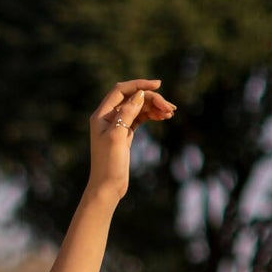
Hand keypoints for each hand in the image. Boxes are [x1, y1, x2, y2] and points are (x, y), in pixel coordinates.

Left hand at [86, 78, 175, 201]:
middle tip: (170, 108)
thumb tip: (140, 94)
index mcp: (101, 115)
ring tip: (170, 113)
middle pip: (132, 98)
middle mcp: (108, 117)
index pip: (121, 90)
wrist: (108, 186)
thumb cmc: (109, 164)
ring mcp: (117, 125)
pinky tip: (163, 117)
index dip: (139, 85)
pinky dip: (151, 115)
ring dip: (154, 107)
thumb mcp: (117, 136)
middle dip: (152, 99)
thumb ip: (127, 113)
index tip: (158, 85)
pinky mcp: (125, 133)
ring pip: (138, 108)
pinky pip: (140, 118)